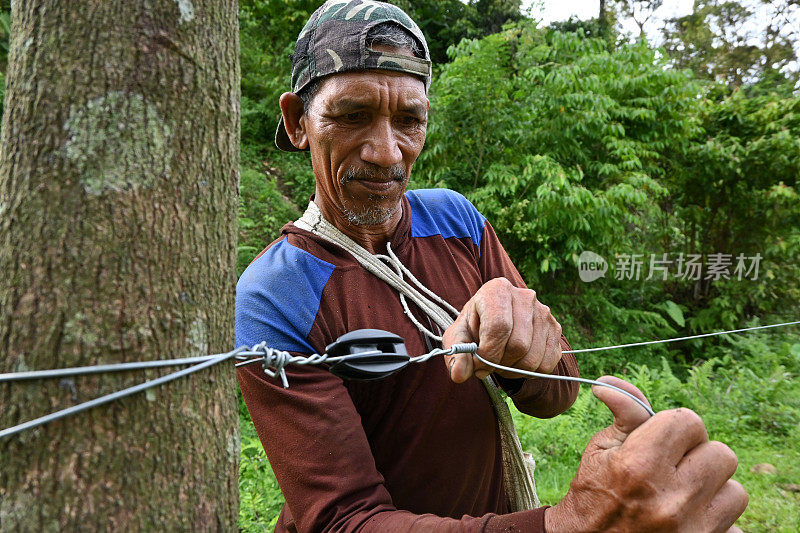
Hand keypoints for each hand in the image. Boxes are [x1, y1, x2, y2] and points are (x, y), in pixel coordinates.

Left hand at [441, 277, 561, 382]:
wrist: (495, 323)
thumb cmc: (475, 328)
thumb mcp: (459, 337)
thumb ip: (456, 355)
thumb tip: (458, 375)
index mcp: (498, 289)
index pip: (499, 326)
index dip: (487, 353)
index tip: (478, 364)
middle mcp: (525, 297)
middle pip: (518, 345)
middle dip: (500, 364)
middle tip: (488, 365)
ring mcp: (544, 313)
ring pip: (532, 358)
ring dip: (513, 370)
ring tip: (501, 363)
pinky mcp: (555, 329)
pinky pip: (547, 364)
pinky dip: (529, 373)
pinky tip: (516, 363)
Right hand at [545, 376, 748, 532]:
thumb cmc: (593, 494)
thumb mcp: (600, 451)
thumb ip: (623, 415)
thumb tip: (611, 384)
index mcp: (640, 466)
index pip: (688, 421)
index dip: (676, 425)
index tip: (663, 438)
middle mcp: (670, 498)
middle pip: (720, 454)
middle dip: (699, 455)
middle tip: (674, 466)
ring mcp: (690, 529)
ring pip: (735, 490)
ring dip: (713, 489)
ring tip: (684, 493)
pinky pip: (735, 526)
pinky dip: (716, 520)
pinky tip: (688, 518)